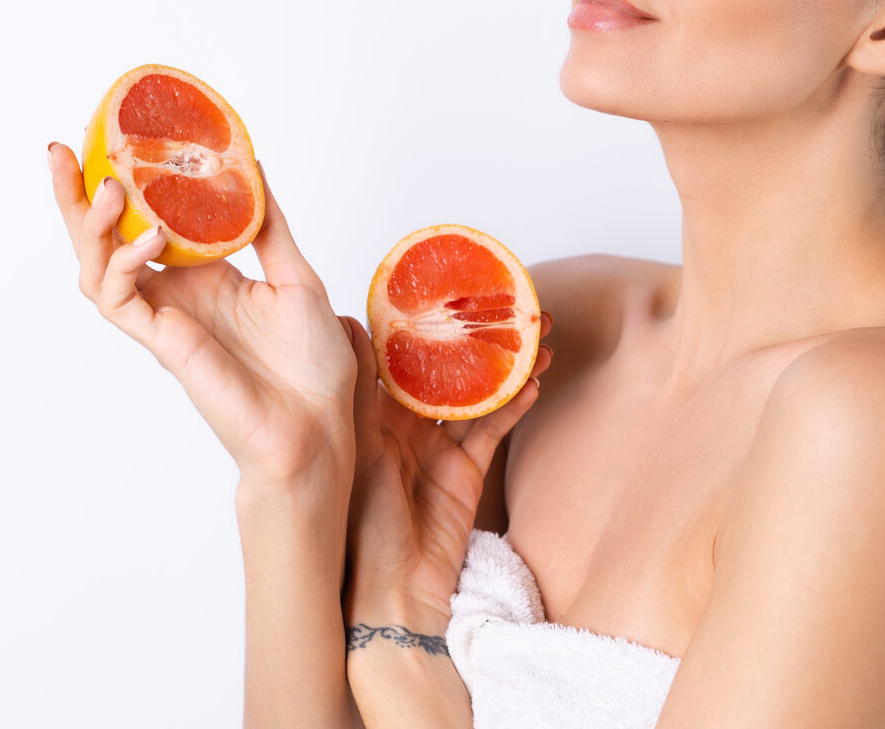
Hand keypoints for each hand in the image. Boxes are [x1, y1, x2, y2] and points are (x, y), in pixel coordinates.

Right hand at [48, 143, 357, 487]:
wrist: (319, 427)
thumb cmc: (313, 367)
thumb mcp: (298, 278)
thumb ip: (269, 227)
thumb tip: (253, 168)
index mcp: (205, 276)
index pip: (147, 222)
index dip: (123, 187)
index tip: (109, 140)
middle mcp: (176, 295)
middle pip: (104, 240)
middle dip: (75, 198)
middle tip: (59, 152)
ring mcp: (165, 320)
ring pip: (97, 269)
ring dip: (94, 226)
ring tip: (110, 187)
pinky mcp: (164, 344)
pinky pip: (122, 301)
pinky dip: (125, 265)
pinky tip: (149, 238)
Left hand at [337, 311, 552, 629]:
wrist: (390, 592)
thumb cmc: (360, 527)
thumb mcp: (356, 448)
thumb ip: (360, 391)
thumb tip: (346, 325)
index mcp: (371, 415)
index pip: (401, 358)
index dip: (426, 326)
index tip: (449, 291)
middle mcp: (404, 427)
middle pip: (447, 372)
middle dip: (477, 340)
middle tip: (511, 310)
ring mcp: (437, 448)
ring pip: (477, 395)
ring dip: (507, 368)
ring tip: (539, 339)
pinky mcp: (465, 473)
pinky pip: (493, 430)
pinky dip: (513, 407)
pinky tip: (532, 385)